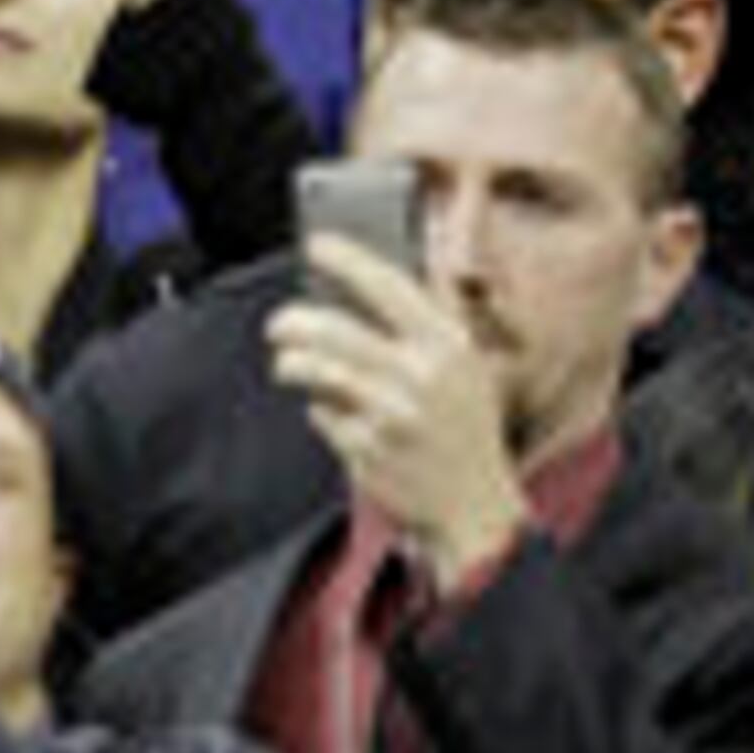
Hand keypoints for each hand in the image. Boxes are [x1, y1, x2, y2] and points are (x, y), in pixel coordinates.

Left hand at [262, 235, 528, 585]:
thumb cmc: (466, 428)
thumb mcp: (468, 366)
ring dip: (291, 363)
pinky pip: (323, 415)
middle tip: (277, 323)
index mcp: (447, 347)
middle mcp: (420, 378)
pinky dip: (320, 410)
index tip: (316, 244)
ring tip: (287, 363)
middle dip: (294, 321)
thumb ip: (441, 311)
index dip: (347, 259)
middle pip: (336, 330)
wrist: (476, 508)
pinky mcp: (368, 451)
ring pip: (319, 371)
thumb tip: (426, 249)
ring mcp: (392, 416)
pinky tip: (332, 412)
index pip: (388, 286)